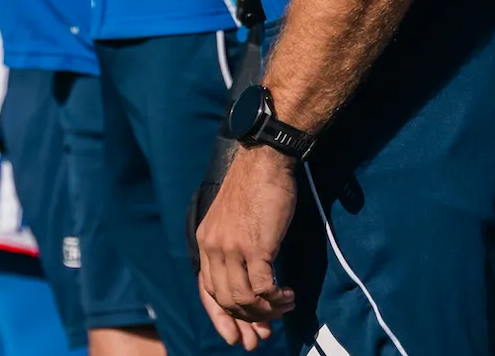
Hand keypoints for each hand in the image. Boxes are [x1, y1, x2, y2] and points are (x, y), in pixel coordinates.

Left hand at [195, 143, 297, 347]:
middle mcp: (213, 248)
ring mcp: (232, 248)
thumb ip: (233, 247)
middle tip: (265, 333)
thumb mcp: (233, 219)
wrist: (265, 159)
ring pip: (244, 299)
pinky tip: (289, 295)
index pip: (206, 291)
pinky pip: (263, 288)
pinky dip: (276, 298)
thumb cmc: (256, 186)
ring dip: (266, 311)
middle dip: (246, 322)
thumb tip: (250, 281)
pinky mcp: (255, 247)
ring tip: (284, 307)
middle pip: (225, 300)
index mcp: (205, 242)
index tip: (236, 335)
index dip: (221, 317)